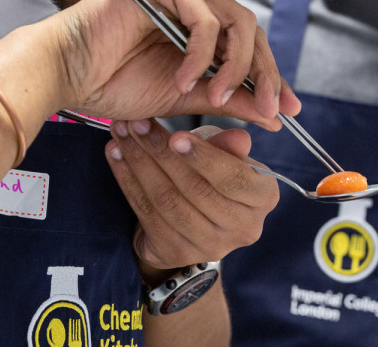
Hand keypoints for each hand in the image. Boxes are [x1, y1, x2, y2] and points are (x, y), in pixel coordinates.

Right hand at [48, 0, 299, 128]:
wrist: (64, 74)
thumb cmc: (111, 83)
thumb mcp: (182, 98)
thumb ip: (225, 100)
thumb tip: (271, 116)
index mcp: (197, 27)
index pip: (249, 45)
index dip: (271, 76)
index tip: (287, 110)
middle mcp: (192, 2)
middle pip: (251, 31)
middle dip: (265, 73)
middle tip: (268, 108)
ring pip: (235, 21)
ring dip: (235, 66)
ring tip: (216, 97)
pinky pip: (204, 16)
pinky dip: (202, 53)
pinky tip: (185, 79)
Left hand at [105, 122, 278, 270]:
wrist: (194, 219)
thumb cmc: (215, 174)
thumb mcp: (227, 154)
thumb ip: (229, 146)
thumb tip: (239, 137)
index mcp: (263, 198)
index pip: (234, 179)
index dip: (204, 158)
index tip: (176, 135)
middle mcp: (243, 229)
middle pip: (195, 189)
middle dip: (161, 153)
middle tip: (137, 124)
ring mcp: (209, 246)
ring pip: (167, 200)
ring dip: (139, 163)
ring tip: (121, 134)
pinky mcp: (175, 252)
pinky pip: (146, 212)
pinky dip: (127, 180)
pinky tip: (115, 154)